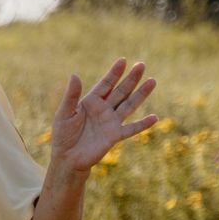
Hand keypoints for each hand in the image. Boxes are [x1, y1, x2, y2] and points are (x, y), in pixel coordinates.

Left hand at [52, 58, 158, 173]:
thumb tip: (74, 75)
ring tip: (152, 81)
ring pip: (129, 105)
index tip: (122, 60)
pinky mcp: (115, 135)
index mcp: (91, 101)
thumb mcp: (64, 113)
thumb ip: (71, 95)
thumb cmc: (63, 135)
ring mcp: (111, 122)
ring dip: (141, 94)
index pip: (105, 84)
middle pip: (121, 91)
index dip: (114, 73)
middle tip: (141, 65)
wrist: (68, 158)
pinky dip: (143, 124)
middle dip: (131, 78)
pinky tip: (155, 118)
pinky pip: (132, 129)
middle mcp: (104, 109)